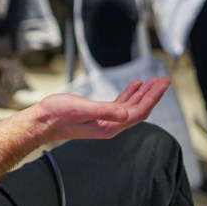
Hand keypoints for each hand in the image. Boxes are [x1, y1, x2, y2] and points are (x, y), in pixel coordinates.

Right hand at [35, 77, 170, 140]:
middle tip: (164, 79)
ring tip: (153, 81)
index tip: (163, 84)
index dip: (153, 97)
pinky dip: (129, 94)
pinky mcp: (98, 115)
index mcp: (110, 126)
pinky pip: (120, 105)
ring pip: (131, 107)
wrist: (42, 122)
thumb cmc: (58, 115)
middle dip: (152, 94)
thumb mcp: (81, 109)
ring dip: (143, 93)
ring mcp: (106, 121)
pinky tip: (134, 85)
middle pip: (139, 109)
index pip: (139, 112)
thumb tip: (126, 112)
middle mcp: (111, 125)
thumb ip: (105, 110)